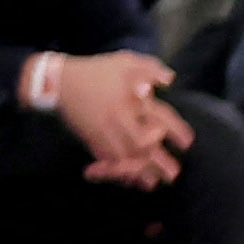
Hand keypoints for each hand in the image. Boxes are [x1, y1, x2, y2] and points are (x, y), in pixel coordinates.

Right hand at [54, 51, 190, 186]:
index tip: (187, 143)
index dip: (176, 130)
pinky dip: (116, 169)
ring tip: (151, 182)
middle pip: (142, 143)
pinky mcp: (89, 136)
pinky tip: (124, 177)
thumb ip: (149, 68)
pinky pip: (104, 157)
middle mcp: (119, 117)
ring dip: (139, 170)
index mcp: (130, 99)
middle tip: (173, 174)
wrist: (56, 80)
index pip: (159, 116)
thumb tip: (170, 79)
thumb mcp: (123, 61)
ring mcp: (102, 129)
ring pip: (124, 154)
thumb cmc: (93, 70)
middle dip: (158, 160)